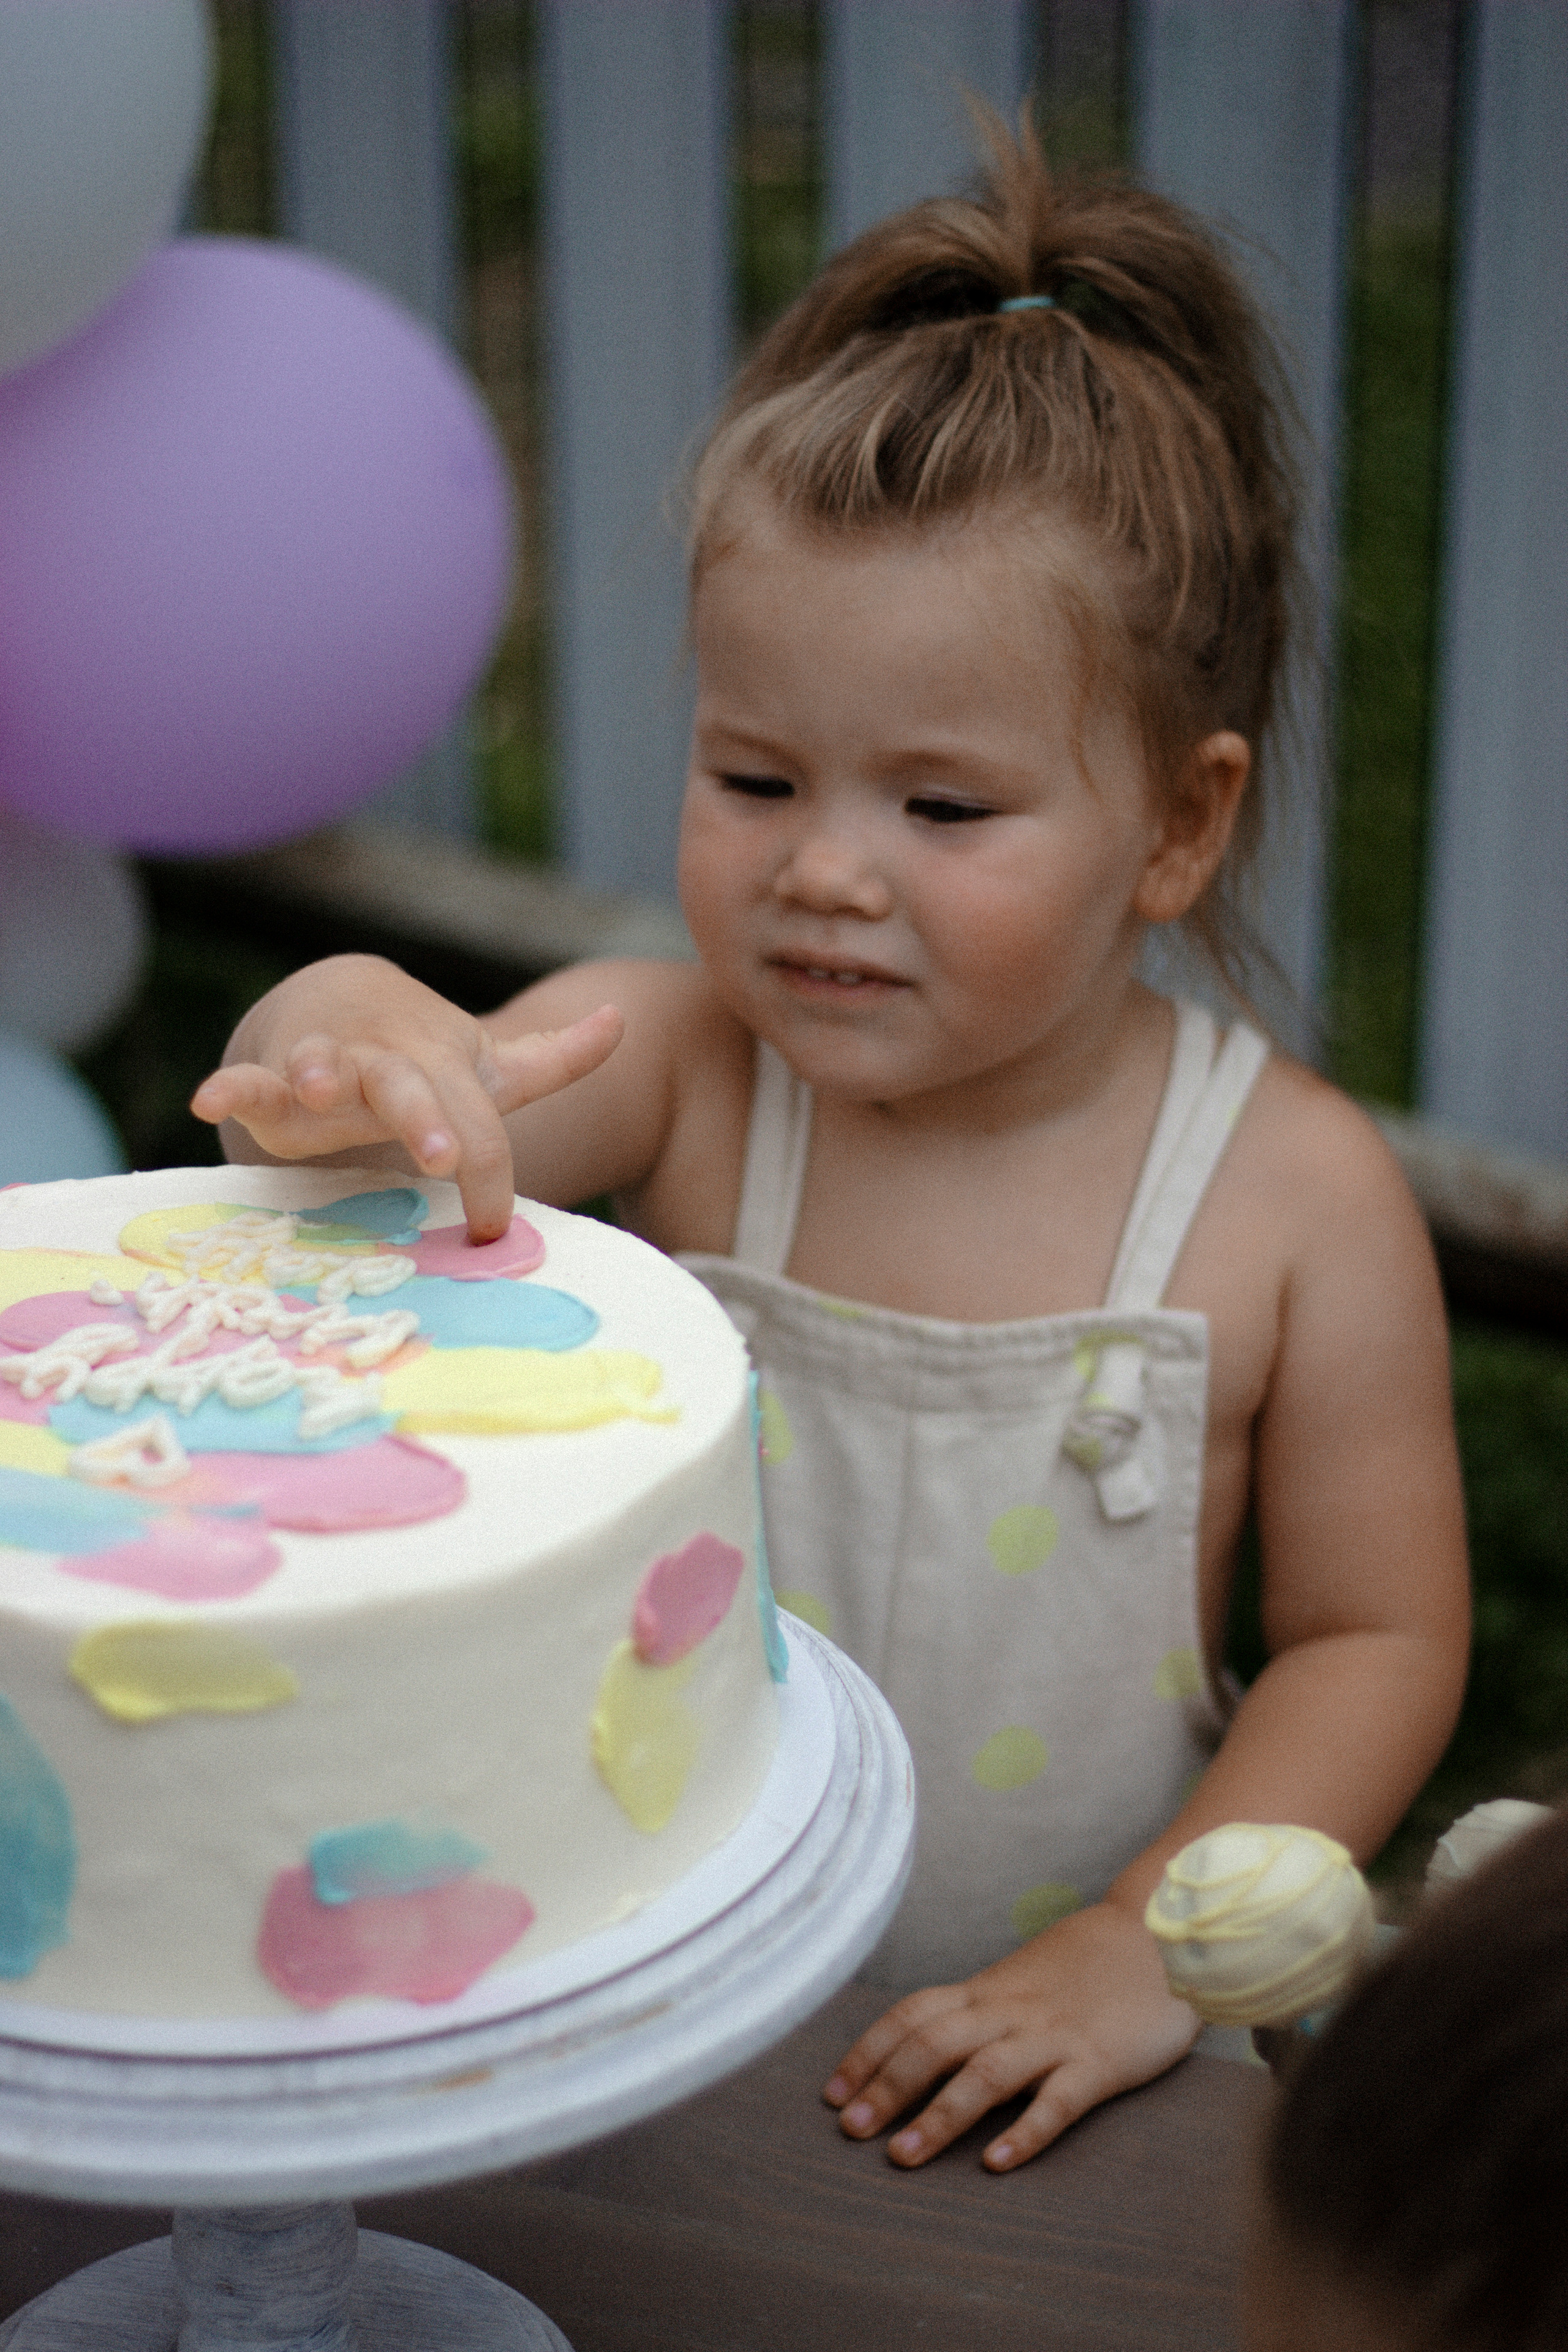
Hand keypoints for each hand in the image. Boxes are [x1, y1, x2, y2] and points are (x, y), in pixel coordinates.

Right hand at [190, 957, 623, 1237]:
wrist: (339, 999)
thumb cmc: (423, 1059)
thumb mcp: (486, 1064)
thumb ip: (555, 1057)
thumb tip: (625, 1020)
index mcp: (446, 1068)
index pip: (479, 1125)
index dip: (489, 1175)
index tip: (491, 1231)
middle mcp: (389, 1063)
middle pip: (412, 1088)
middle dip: (424, 1119)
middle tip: (438, 1155)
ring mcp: (329, 1064)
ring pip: (326, 1065)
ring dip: (319, 1073)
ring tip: (314, 1088)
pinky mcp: (274, 1075)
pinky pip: (248, 1077)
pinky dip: (230, 1085)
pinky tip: (207, 1097)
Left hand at [822, 1901, 1197, 2171]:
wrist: (1160, 1934)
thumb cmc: (1083, 1965)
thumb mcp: (1020, 1978)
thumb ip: (977, 2008)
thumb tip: (921, 2044)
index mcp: (987, 1990)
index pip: (912, 2014)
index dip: (869, 2052)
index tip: (831, 2093)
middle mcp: (1010, 2011)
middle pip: (935, 2043)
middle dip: (888, 2087)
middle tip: (849, 2131)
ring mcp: (1054, 2036)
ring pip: (985, 2074)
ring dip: (940, 2115)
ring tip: (902, 2157)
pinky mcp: (1100, 2062)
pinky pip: (1058, 2101)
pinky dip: (1026, 2131)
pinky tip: (997, 2162)